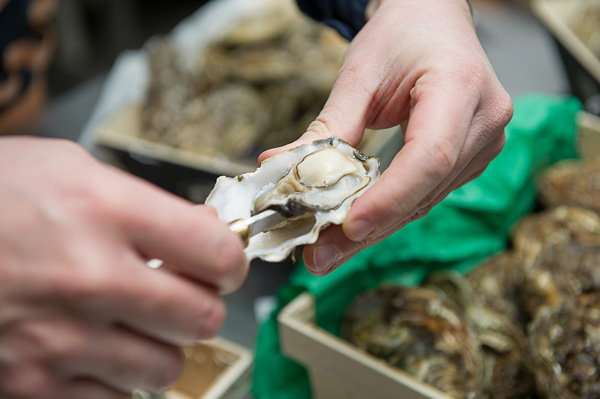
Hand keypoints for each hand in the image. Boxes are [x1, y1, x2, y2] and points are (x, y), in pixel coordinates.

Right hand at [0, 137, 247, 397]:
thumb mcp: (73, 170)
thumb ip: (149, 206)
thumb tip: (206, 233)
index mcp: (106, 211)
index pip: (216, 253)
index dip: (231, 261)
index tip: (223, 264)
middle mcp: (88, 277)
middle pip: (202, 318)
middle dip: (200, 306)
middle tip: (181, 294)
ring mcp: (58, 338)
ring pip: (164, 368)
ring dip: (159, 346)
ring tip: (131, 321)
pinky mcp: (30, 382)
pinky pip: (111, 398)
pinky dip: (113, 378)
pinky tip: (91, 346)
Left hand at [259, 0, 512, 274]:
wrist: (432, 21)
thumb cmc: (401, 35)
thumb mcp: (359, 73)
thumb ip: (327, 126)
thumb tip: (280, 167)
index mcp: (461, 86)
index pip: (430, 156)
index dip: (389, 198)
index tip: (347, 226)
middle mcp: (483, 121)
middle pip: (425, 189)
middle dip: (369, 227)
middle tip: (320, 256)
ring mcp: (483, 144)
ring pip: (424, 201)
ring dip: (375, 227)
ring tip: (327, 248)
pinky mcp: (469, 159)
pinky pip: (425, 194)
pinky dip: (388, 211)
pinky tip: (354, 227)